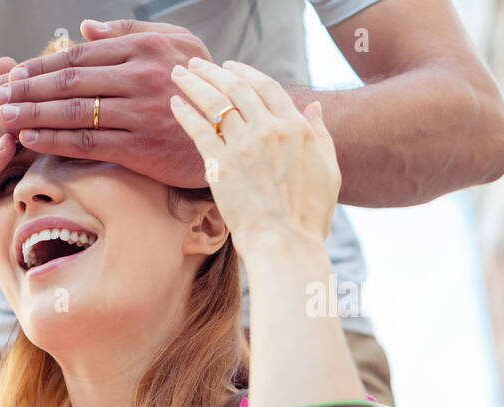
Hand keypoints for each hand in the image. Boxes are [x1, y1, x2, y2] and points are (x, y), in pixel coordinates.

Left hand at [0, 19, 212, 188]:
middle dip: (27, 88)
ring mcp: (138, 111)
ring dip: (31, 112)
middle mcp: (139, 75)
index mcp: (144, 48)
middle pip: (69, 80)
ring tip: (2, 116)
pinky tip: (28, 137)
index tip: (13, 74)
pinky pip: (86, 141)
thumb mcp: (176, 46)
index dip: (41, 65)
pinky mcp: (139, 146)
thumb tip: (85, 30)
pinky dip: (52, 138)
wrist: (235, 132)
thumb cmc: (200, 87)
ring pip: (72, 110)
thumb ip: (129, 34)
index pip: (80, 56)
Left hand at [169, 58, 340, 254]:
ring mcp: (244, 147)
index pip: (267, 87)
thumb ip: (320, 135)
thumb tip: (314, 107)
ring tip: (179, 74)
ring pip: (215, 104)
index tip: (229, 68)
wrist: (286, 244)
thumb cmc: (309, 216)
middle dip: (214, 71)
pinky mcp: (220, 166)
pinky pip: (199, 131)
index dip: (245, 74)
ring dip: (195, 84)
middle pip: (237, 89)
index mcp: (296, 128)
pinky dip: (185, 113)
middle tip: (196, 64)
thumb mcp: (328, 169)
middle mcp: (269, 130)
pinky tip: (174, 103)